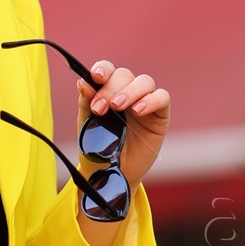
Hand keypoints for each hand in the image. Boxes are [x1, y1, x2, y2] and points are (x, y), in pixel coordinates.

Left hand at [74, 59, 169, 245]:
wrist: (110, 176)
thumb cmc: (97, 149)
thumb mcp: (87, 125)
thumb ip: (86, 103)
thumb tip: (83, 81)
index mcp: (107, 91)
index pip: (108, 71)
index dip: (102, 69)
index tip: (94, 77)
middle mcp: (127, 93)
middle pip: (124, 75)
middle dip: (111, 88)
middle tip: (100, 108)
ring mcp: (145, 102)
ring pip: (144, 81)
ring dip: (130, 91)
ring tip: (118, 106)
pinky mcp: (160, 116)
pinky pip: (162, 98)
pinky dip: (151, 100)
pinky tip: (138, 111)